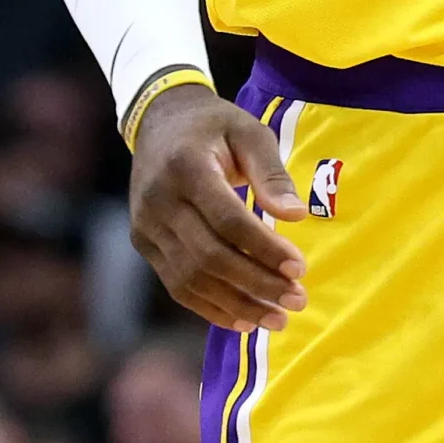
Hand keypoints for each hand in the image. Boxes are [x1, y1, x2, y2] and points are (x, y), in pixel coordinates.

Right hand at [129, 85, 309, 332]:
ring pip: (190, 278)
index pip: (227, 220)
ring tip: (276, 318)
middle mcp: (159, 201)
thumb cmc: (215, 127)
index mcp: (187, 167)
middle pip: (209, 256)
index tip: (300, 268)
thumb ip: (271, 172)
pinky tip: (243, 320)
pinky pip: (176, 284)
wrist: (160, 122)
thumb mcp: (249, 132)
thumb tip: (295, 215)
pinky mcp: (143, 243)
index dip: (264, 248)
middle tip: (297, 300)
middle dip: (256, 284)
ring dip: (236, 304)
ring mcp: (146, 226)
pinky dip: (209, 306)